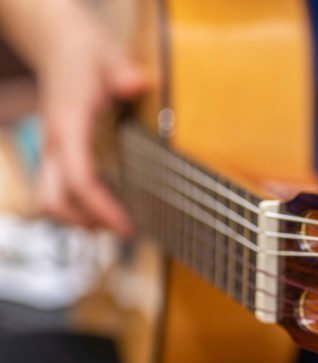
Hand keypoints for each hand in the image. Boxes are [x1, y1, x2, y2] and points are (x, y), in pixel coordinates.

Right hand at [34, 1, 144, 235]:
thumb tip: (136, 83)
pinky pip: (58, 191)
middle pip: (52, 200)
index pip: (78, 179)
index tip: (126, 227)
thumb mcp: (110, 56)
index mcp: (68, 125)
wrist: (61, 44)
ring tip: (117, 222)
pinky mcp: (57, 154)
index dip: (101, 208)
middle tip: (124, 229)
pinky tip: (109, 204)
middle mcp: (54, 143)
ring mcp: (52, 151)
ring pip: (49, 200)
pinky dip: (78, 206)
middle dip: (84, 221)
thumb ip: (123, 72)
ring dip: (78, 218)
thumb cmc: (87, 53)